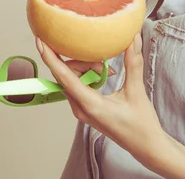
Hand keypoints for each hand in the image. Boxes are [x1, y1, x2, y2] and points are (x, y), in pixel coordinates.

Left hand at [36, 33, 164, 162]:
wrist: (145, 145)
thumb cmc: (141, 123)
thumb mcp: (137, 91)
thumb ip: (133, 63)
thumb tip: (133, 38)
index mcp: (90, 105)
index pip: (64, 77)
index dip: (50, 57)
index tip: (40, 41)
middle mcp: (80, 108)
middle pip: (68, 74)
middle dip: (84, 61)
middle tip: (107, 63)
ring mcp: (81, 110)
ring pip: (73, 79)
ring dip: (88, 68)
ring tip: (110, 72)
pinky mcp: (86, 109)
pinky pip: (79, 85)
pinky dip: (90, 75)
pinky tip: (107, 76)